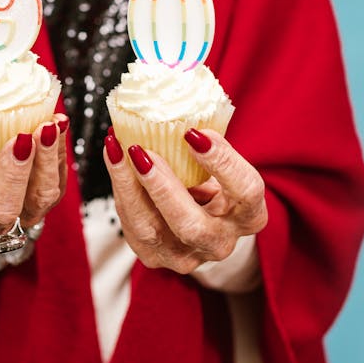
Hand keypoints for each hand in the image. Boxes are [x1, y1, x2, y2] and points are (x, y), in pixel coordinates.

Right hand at [0, 113, 67, 235]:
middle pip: (2, 208)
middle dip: (13, 174)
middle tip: (20, 138)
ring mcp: (23, 212)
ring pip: (40, 196)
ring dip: (46, 161)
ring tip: (47, 127)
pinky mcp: (48, 201)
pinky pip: (58, 180)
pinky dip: (60, 150)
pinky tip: (58, 124)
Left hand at [104, 127, 266, 274]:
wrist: (204, 221)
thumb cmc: (213, 182)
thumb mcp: (220, 164)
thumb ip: (207, 145)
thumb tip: (180, 106)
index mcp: (249, 216)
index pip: (246, 191)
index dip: (223, 163)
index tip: (195, 133)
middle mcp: (220, 243)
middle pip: (194, 227)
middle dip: (163, 188)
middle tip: (142, 151)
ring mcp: (187, 257)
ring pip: (152, 229)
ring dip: (130, 185)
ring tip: (117, 149)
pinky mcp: (155, 256)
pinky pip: (132, 225)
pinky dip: (120, 188)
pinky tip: (114, 158)